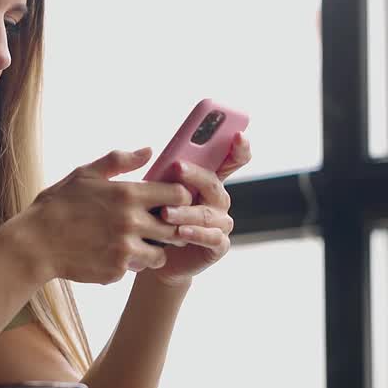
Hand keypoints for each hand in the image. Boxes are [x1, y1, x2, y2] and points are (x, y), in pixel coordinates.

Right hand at [9, 147, 193, 285]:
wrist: (34, 244)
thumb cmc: (57, 205)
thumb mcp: (85, 174)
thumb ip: (120, 161)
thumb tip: (149, 151)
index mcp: (128, 194)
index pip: (179, 196)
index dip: (180, 198)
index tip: (169, 201)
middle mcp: (132, 223)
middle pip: (175, 228)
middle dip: (169, 227)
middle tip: (156, 226)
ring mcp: (125, 250)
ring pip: (159, 255)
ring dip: (152, 250)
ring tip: (133, 243)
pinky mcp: (116, 271)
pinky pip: (134, 269)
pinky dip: (126, 264)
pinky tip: (108, 254)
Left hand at [149, 131, 252, 286]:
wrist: (153, 252)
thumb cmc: (154, 216)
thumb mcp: (155, 191)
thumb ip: (159, 173)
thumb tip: (148, 151)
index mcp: (208, 181)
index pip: (231, 160)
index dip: (239, 148)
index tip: (237, 135)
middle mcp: (218, 200)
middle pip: (213, 184)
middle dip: (195, 175)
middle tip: (177, 167)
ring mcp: (221, 223)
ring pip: (208, 213)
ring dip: (186, 211)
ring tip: (166, 213)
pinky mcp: (218, 245)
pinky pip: (211, 237)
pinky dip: (195, 234)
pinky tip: (180, 232)